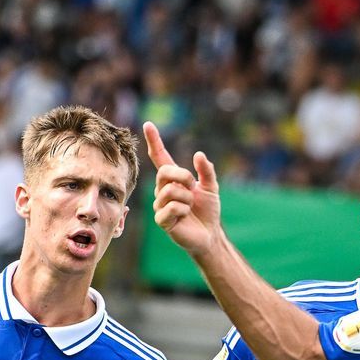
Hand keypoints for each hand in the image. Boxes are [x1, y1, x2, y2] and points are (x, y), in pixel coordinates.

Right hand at [143, 121, 222, 256]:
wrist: (209, 234)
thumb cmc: (208, 211)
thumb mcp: (211, 187)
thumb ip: (206, 171)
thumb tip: (199, 154)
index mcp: (173, 180)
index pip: (160, 157)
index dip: (155, 141)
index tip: (148, 124)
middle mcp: (163, 190)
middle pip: (165, 172)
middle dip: (183, 177)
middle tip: (193, 188)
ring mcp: (160, 205)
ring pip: (171, 192)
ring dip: (187, 198)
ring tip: (190, 207)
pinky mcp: (162, 220)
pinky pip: (172, 207)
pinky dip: (184, 211)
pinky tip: (185, 218)